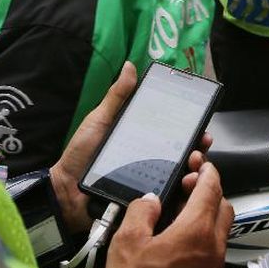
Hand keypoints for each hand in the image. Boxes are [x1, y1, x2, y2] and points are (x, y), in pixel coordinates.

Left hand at [50, 62, 213, 231]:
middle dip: (197, 151)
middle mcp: (150, 160)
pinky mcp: (145, 201)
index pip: (174, 133)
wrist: (66, 191)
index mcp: (143, 139)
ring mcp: (149, 182)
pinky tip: (185, 187)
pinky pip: (168, 198)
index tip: (203, 125)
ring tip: (193, 166)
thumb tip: (130, 66)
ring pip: (181, 177)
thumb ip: (117, 96)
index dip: (192, 129)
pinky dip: (180, 194)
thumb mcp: (100, 120)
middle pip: (183, 155)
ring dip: (193, 172)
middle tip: (199, 148)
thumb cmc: (80, 154)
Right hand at [105, 162, 232, 267]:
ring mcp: (216, 266)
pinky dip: (206, 239)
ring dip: (209, 216)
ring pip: (222, 230)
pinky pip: (216, 251)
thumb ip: (141, 212)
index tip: (202, 166)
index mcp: (196, 231)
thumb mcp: (126, 242)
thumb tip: (150, 200)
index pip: (212, 189)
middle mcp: (214, 246)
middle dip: (210, 192)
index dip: (208, 172)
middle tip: (189, 188)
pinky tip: (184, 244)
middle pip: (224, 206)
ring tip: (183, 216)